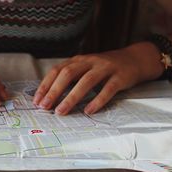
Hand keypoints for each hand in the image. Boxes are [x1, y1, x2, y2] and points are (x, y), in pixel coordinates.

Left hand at [33, 46, 160, 114]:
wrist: (135, 59)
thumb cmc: (104, 69)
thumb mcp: (85, 69)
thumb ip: (70, 79)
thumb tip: (49, 97)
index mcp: (78, 60)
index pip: (57, 70)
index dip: (46, 85)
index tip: (37, 100)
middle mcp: (90, 62)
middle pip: (68, 74)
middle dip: (54, 91)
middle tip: (45, 107)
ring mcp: (105, 68)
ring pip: (86, 81)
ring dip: (71, 97)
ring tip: (61, 111)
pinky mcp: (120, 77)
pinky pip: (108, 89)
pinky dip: (97, 100)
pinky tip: (89, 111)